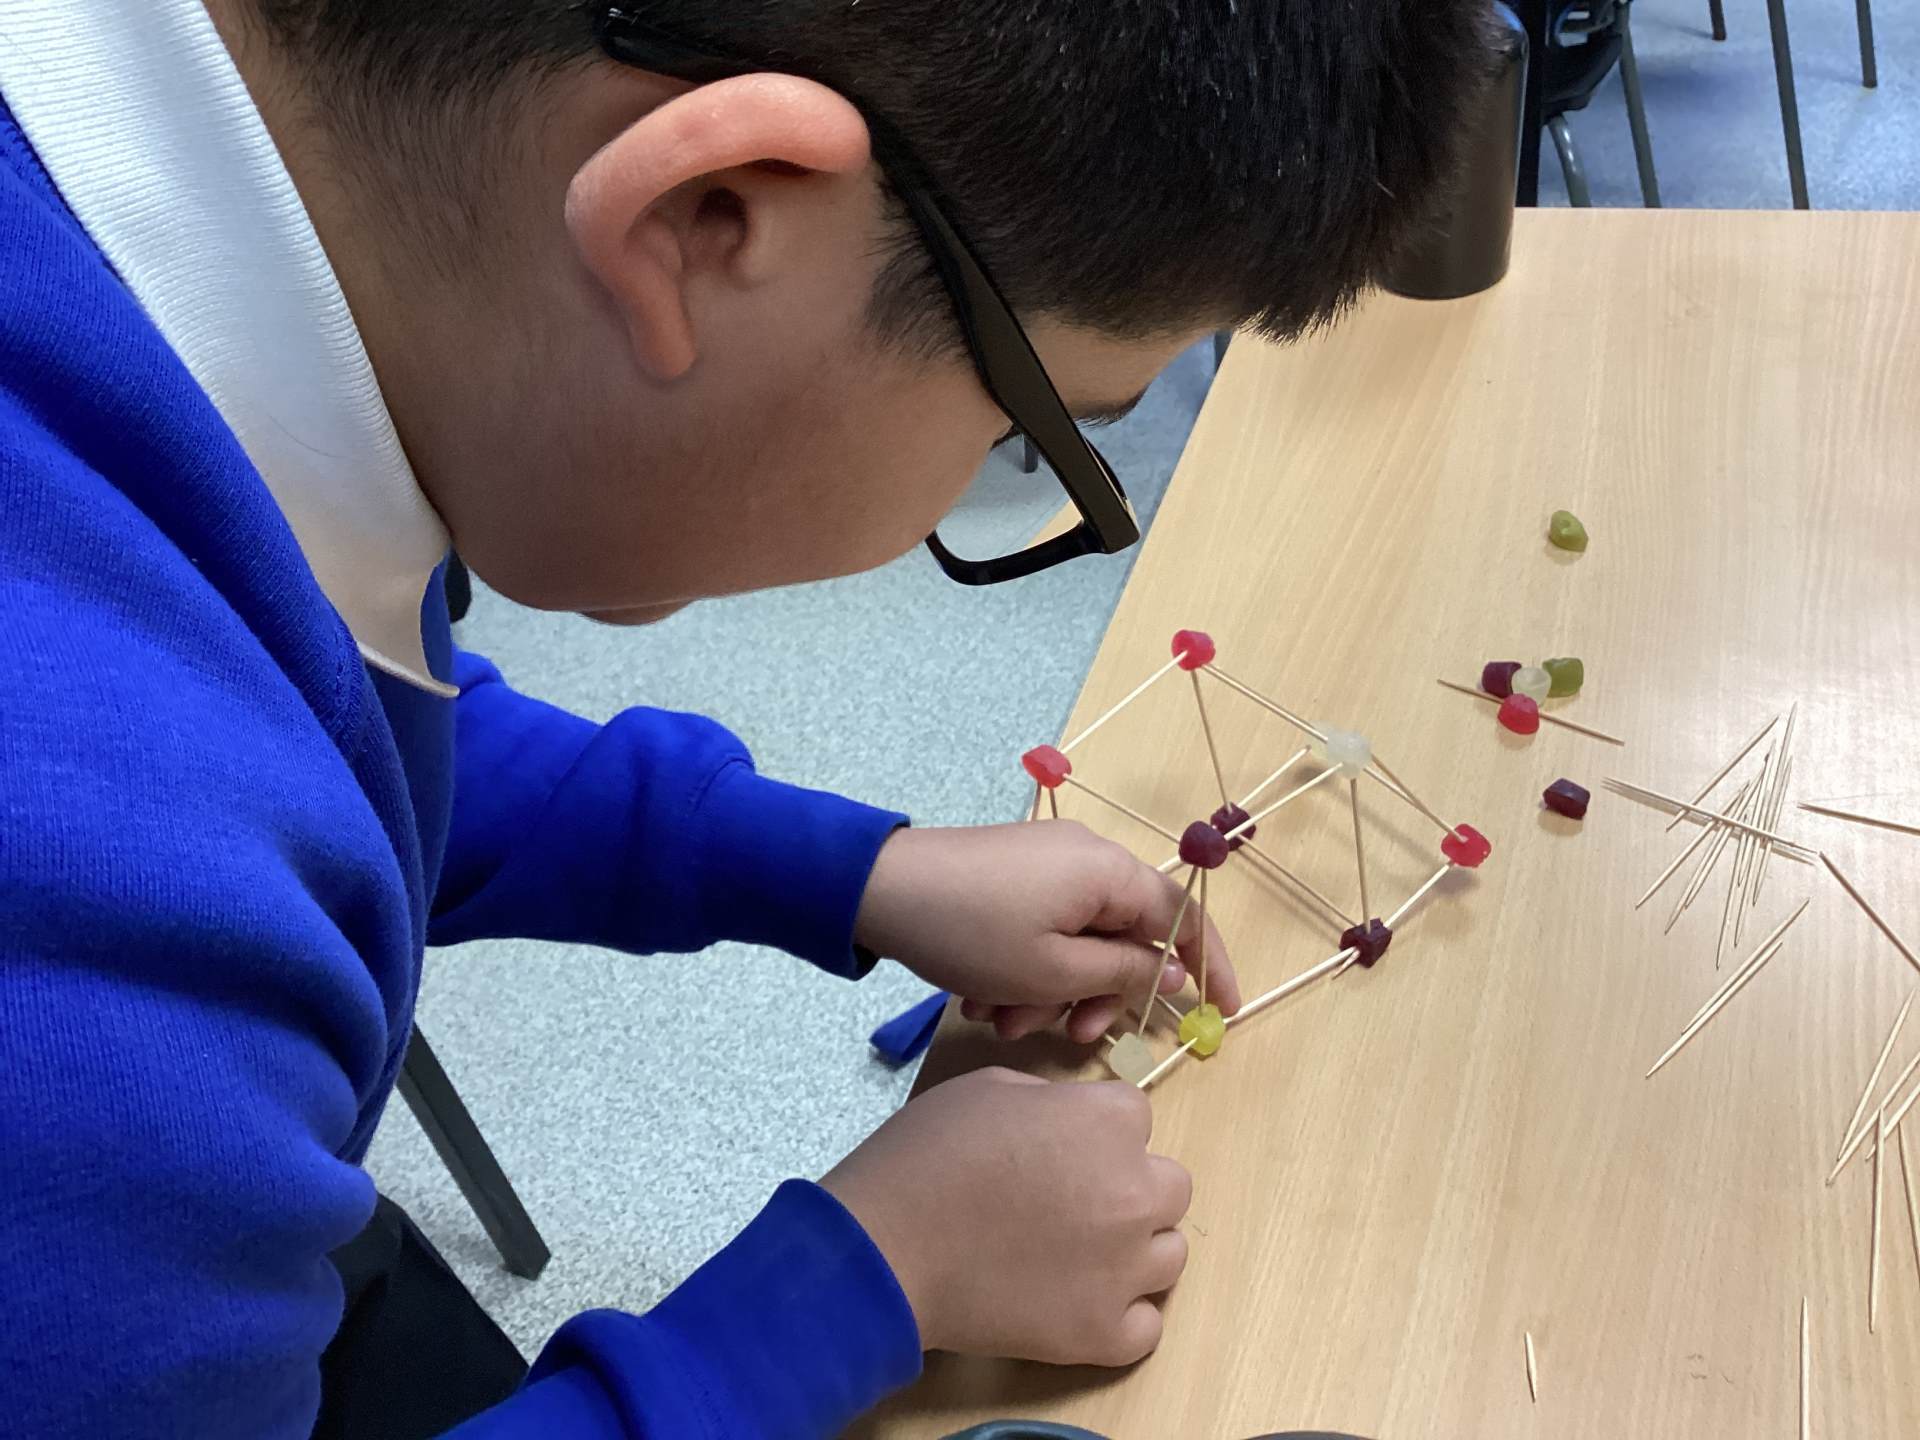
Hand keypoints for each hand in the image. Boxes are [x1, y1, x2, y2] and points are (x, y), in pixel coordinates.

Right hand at [820, 1067, 1190, 1363]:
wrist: (887, 1245)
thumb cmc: (928, 1155)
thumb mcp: (989, 1089)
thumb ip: (1053, 1100)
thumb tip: (1073, 1122)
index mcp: (1109, 1122)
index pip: (1136, 1118)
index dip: (1097, 1130)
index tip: (1059, 1148)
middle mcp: (1134, 1191)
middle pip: (1170, 1187)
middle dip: (1129, 1187)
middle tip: (1071, 1201)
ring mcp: (1125, 1268)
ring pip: (1169, 1254)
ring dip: (1134, 1250)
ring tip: (1075, 1254)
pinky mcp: (1103, 1332)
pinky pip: (1147, 1325)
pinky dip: (1120, 1316)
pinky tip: (1078, 1300)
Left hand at [854, 822, 1237, 1043]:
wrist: (877, 889)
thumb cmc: (973, 932)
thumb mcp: (1055, 970)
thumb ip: (1124, 973)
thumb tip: (1172, 972)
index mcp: (1110, 871)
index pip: (1184, 917)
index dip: (1210, 967)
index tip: (1223, 1013)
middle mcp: (1087, 858)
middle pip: (1126, 936)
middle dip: (1098, 995)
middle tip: (1071, 1037)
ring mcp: (1047, 864)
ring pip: (1078, 942)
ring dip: (1051, 993)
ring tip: (1001, 1021)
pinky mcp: (1013, 876)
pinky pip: (1042, 930)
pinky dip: (1024, 972)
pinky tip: (981, 1000)